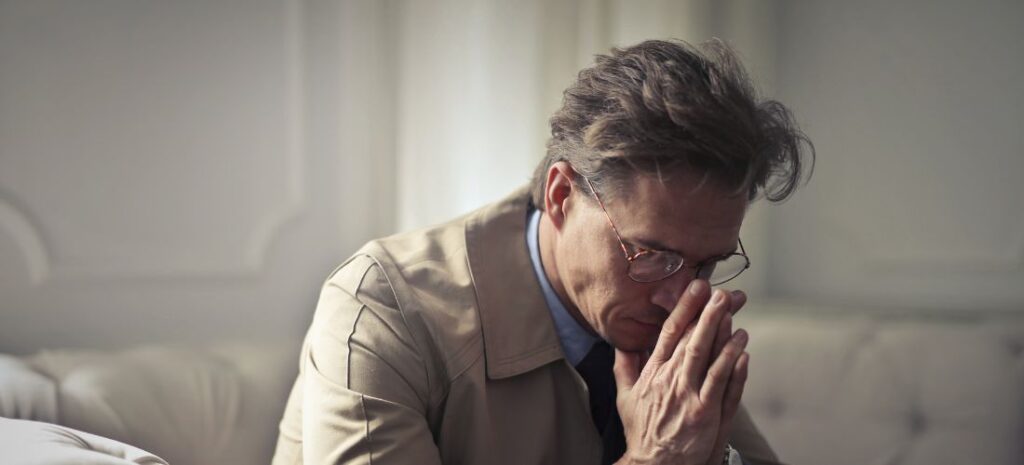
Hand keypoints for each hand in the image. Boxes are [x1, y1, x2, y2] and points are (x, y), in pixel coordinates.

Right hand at [612, 280, 749, 464]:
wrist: (654, 464)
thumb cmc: (642, 431)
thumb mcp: (624, 396)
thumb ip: (624, 367)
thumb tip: (623, 343)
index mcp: (652, 372)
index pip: (669, 333)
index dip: (684, 308)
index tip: (696, 288)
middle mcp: (670, 380)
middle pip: (691, 340)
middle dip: (707, 313)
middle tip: (722, 293)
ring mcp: (688, 397)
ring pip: (707, 358)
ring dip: (722, 334)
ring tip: (736, 315)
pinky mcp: (705, 413)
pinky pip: (721, 383)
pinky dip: (732, 365)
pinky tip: (742, 350)